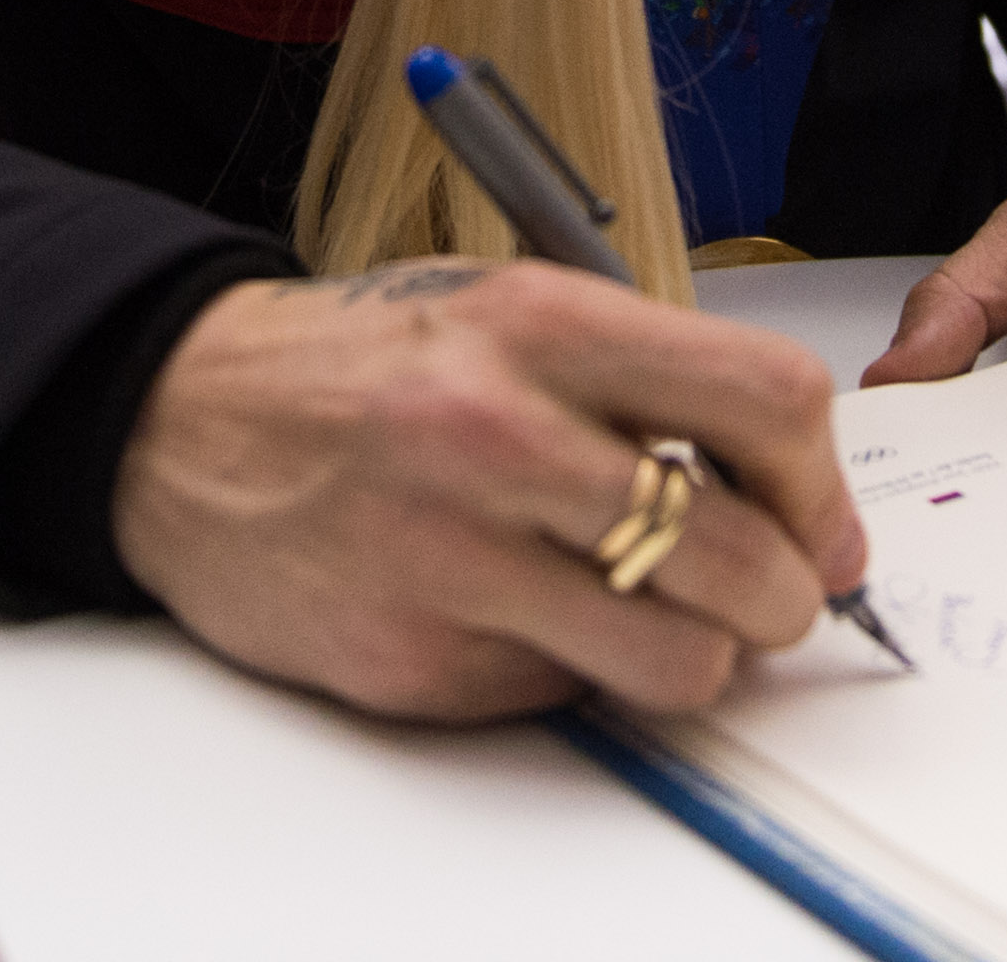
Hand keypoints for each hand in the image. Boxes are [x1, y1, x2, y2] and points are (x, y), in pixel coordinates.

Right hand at [113, 259, 867, 721]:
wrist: (182, 419)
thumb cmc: (368, 363)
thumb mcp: (510, 310)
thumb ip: (645, 380)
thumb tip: (790, 487)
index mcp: (544, 321)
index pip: (767, 396)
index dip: (821, 479)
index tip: (823, 519)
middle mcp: (502, 432)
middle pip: (741, 552)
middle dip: (788, 593)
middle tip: (776, 594)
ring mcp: (453, 556)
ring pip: (678, 659)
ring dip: (701, 654)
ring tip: (666, 618)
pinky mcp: (411, 659)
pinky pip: (567, 697)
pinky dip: (576, 672)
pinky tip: (532, 615)